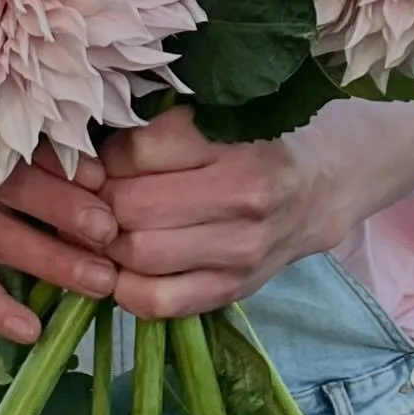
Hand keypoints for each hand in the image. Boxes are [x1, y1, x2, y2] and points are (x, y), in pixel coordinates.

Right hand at [0, 146, 119, 342]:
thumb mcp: (23, 156)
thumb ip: (58, 163)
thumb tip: (103, 180)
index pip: (30, 148)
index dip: (67, 165)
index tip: (104, 180)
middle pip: (15, 190)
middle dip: (65, 212)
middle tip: (109, 234)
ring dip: (52, 263)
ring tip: (99, 283)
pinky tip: (31, 330)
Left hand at [98, 100, 413, 321]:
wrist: (325, 184)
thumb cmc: (262, 136)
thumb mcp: (223, 111)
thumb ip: (164, 121)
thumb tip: (88, 142)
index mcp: (238, 144)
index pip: (137, 151)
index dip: (106, 153)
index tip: (105, 153)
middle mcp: (244, 200)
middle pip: (130, 208)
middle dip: (99, 200)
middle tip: (94, 192)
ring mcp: (240, 252)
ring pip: (137, 255)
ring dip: (106, 243)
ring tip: (106, 224)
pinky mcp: (233, 290)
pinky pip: (158, 303)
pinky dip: (124, 286)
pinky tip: (122, 264)